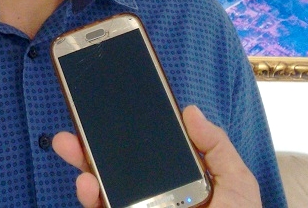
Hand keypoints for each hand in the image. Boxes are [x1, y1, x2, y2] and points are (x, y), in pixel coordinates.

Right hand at [52, 105, 260, 207]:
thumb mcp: (236, 182)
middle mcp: (150, 196)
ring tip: (73, 150)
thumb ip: (216, 146)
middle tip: (71, 129)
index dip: (125, 132)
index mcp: (174, 179)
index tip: (110, 109)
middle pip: (113, 167)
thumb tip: (189, 110)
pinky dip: (91, 198)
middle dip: (88, 146)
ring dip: (83, 169)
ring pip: (100, 189)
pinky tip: (87, 185)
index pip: (144, 152)